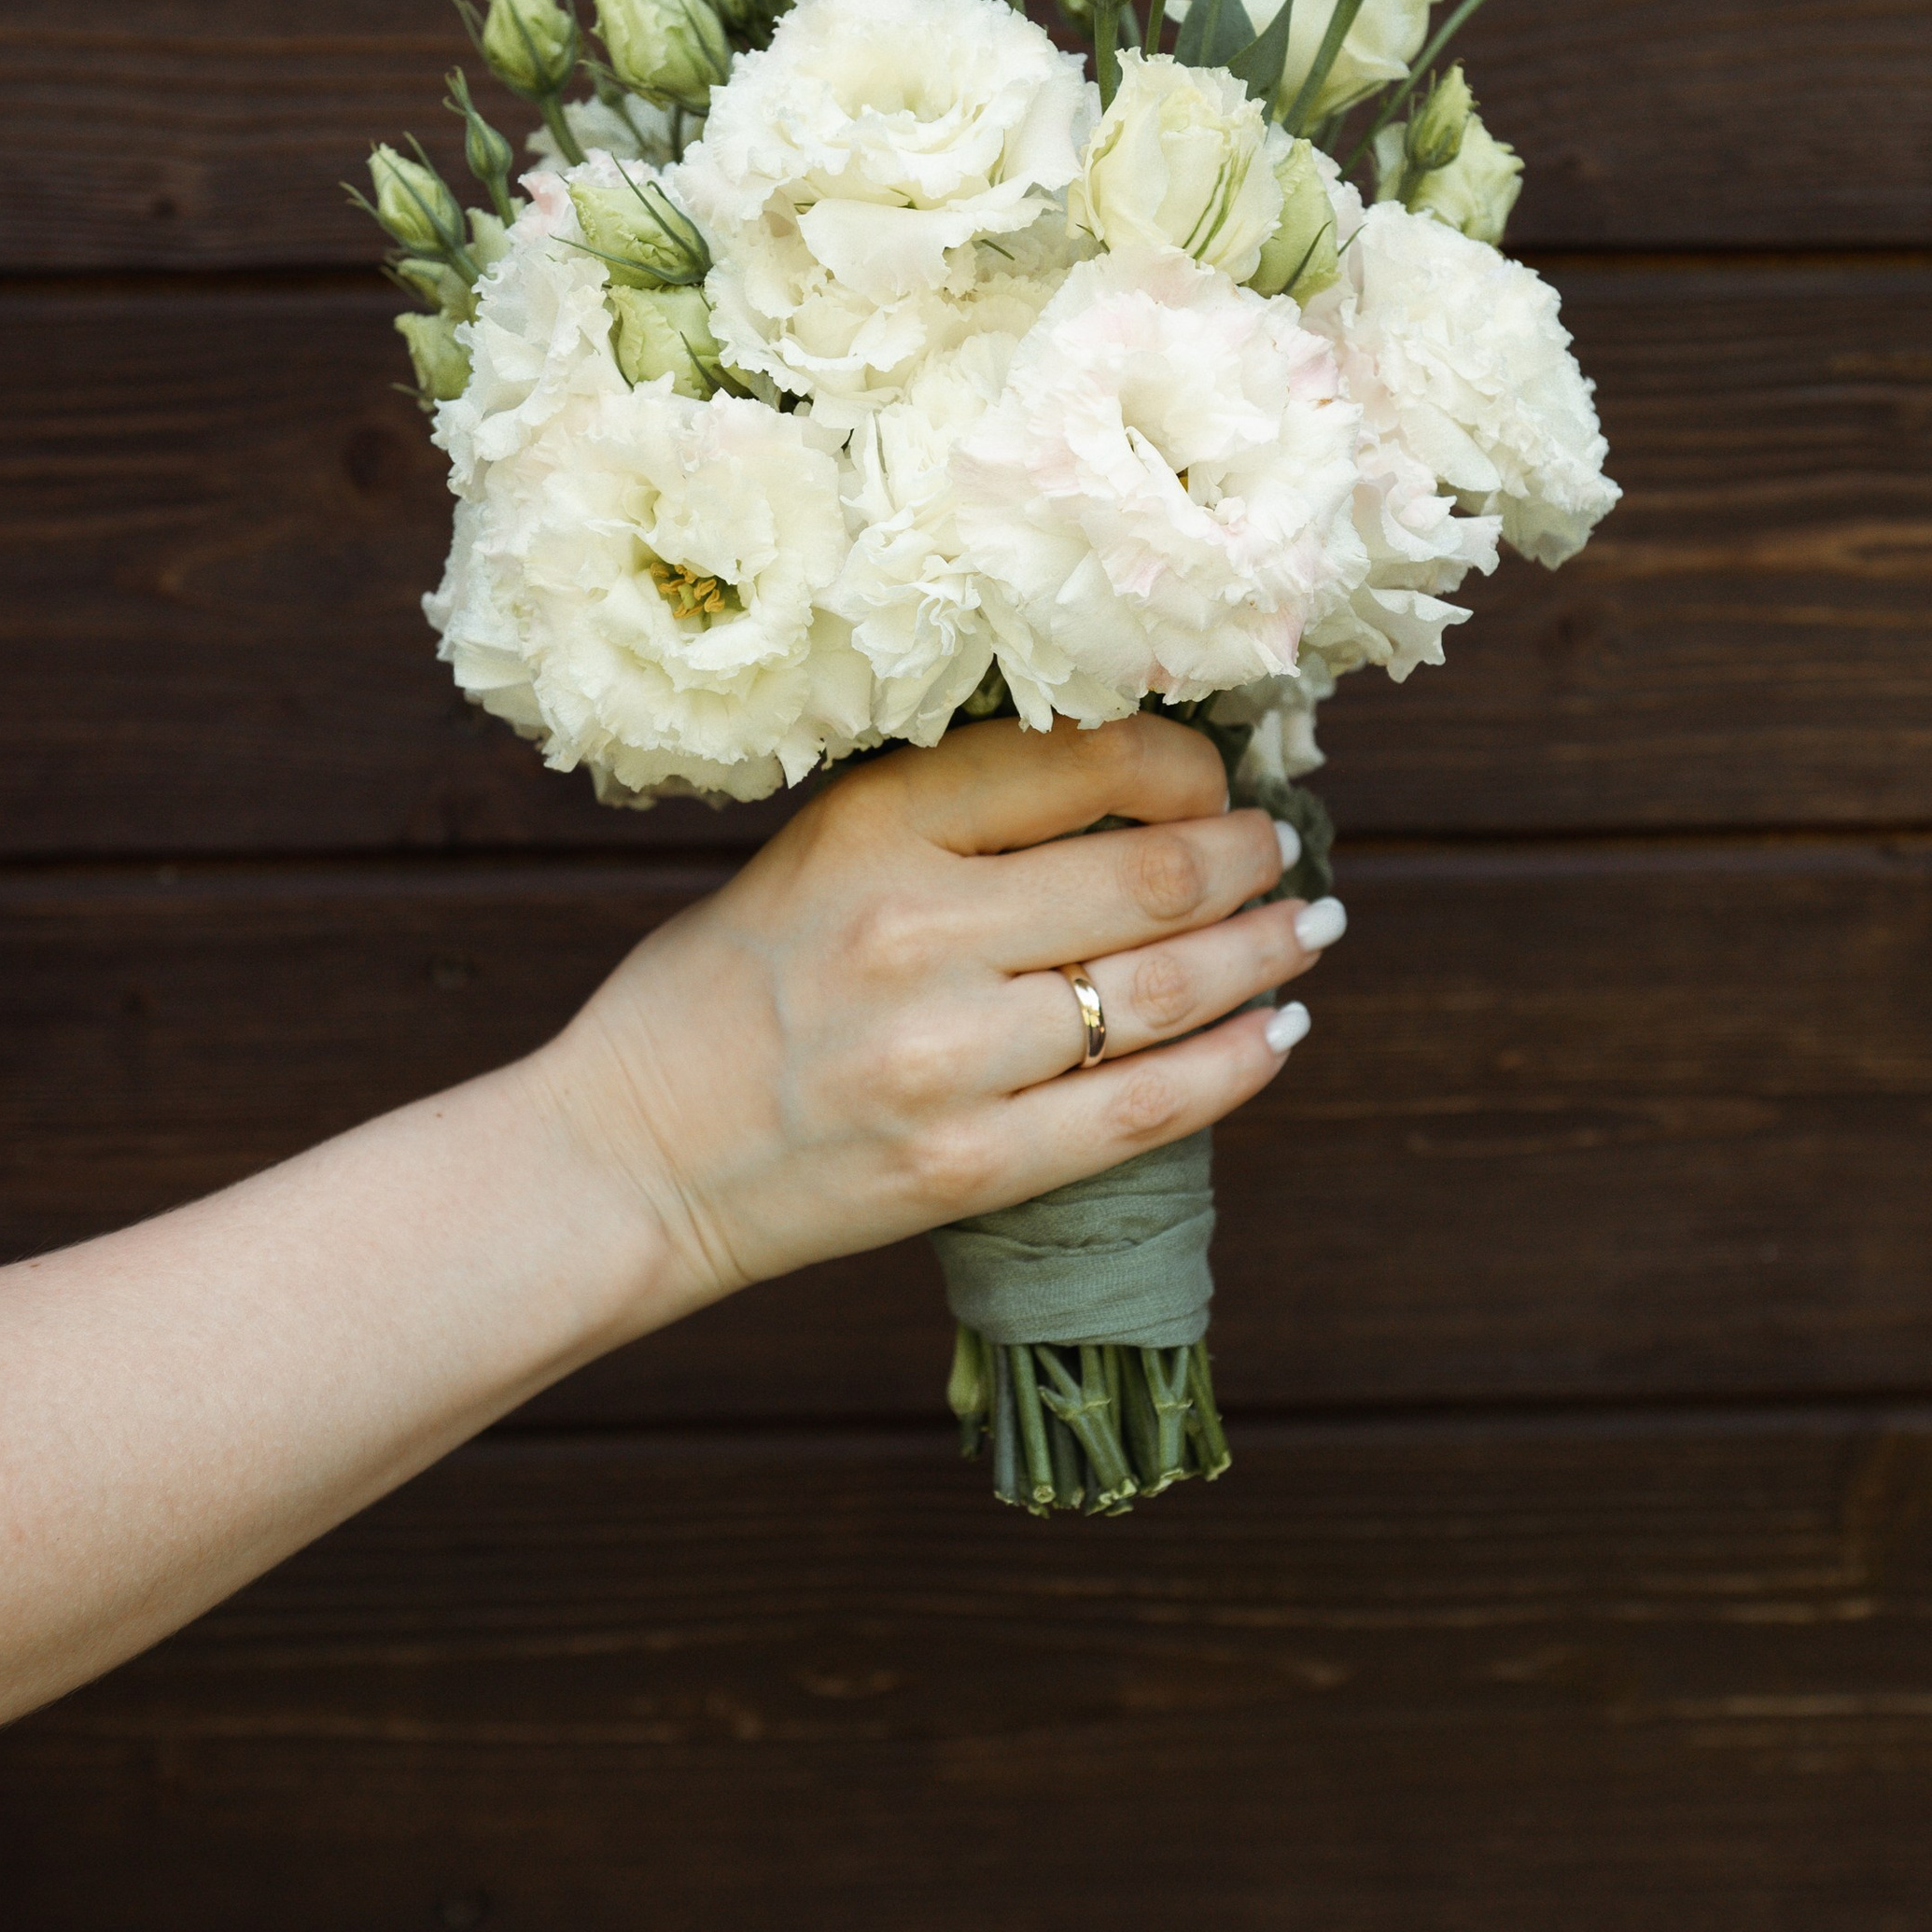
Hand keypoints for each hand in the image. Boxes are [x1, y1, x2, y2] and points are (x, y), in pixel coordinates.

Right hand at [539, 713, 1341, 1328]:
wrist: (626, 1156)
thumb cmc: (723, 990)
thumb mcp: (816, 850)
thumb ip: (956, 815)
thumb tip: (1131, 784)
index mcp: (874, 828)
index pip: (1084, 762)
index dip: (1188, 767)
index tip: (1217, 782)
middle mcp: (916, 932)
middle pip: (1148, 877)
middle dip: (1248, 862)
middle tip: (1288, 856)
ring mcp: (947, 1060)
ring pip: (1165, 992)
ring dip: (1262, 957)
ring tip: (1304, 934)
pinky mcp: (966, 1168)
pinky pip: (1141, 1110)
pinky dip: (1233, 1067)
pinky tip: (1279, 1036)